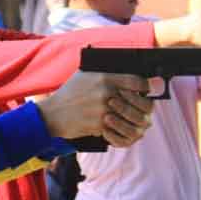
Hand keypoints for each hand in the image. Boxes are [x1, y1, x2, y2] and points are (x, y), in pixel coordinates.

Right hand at [38, 72, 153, 145]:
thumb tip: (122, 70)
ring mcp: (104, 111)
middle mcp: (106, 93)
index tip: (147, 88)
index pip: (135, 81)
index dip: (145, 86)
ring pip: (130, 117)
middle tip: (144, 105)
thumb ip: (102, 71)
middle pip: (137, 101)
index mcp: (104, 78)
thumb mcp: (83, 75)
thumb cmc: (68, 93)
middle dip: (143, 105)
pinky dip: (119, 129)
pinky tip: (119, 126)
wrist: (53, 114)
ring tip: (135, 118)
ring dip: (133, 119)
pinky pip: (118, 129)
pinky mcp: (100, 126)